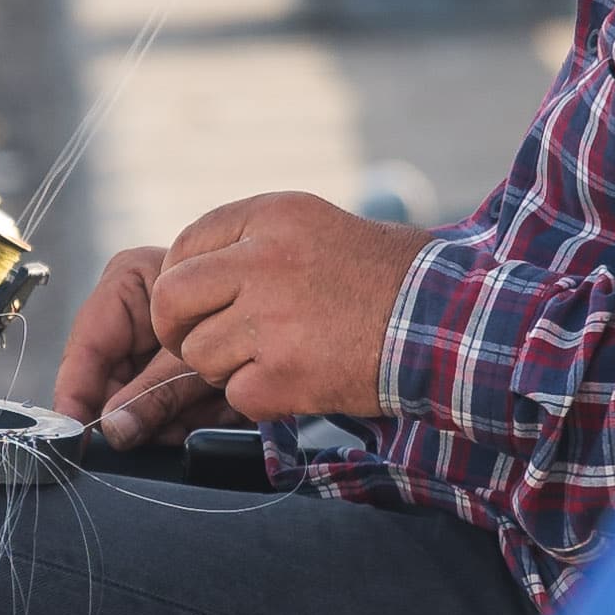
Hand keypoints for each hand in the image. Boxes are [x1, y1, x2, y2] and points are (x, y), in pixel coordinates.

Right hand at [51, 245, 237, 449]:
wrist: (294, 313)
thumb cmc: (251, 308)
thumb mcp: (200, 356)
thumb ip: (156, 393)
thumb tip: (113, 430)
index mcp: (129, 284)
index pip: (87, 347)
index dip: (75, 395)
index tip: (73, 435)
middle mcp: (132, 315)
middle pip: (110, 383)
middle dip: (136, 416)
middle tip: (162, 435)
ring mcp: (150, 348)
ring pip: (137, 405)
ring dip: (169, 423)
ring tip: (205, 411)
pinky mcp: (171, 376)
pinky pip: (164, 413)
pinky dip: (188, 422)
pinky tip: (214, 411)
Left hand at [149, 192, 426, 423]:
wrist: (443, 322)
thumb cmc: (383, 277)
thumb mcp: (315, 226)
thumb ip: (252, 240)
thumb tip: (187, 269)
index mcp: (270, 217)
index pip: (185, 247)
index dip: (182, 282)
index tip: (197, 304)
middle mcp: (263, 261)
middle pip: (172, 300)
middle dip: (177, 329)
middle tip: (201, 342)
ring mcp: (271, 320)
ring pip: (198, 354)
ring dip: (225, 366)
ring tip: (271, 358)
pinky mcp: (284, 374)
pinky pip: (234, 394)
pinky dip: (259, 397)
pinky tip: (297, 381)